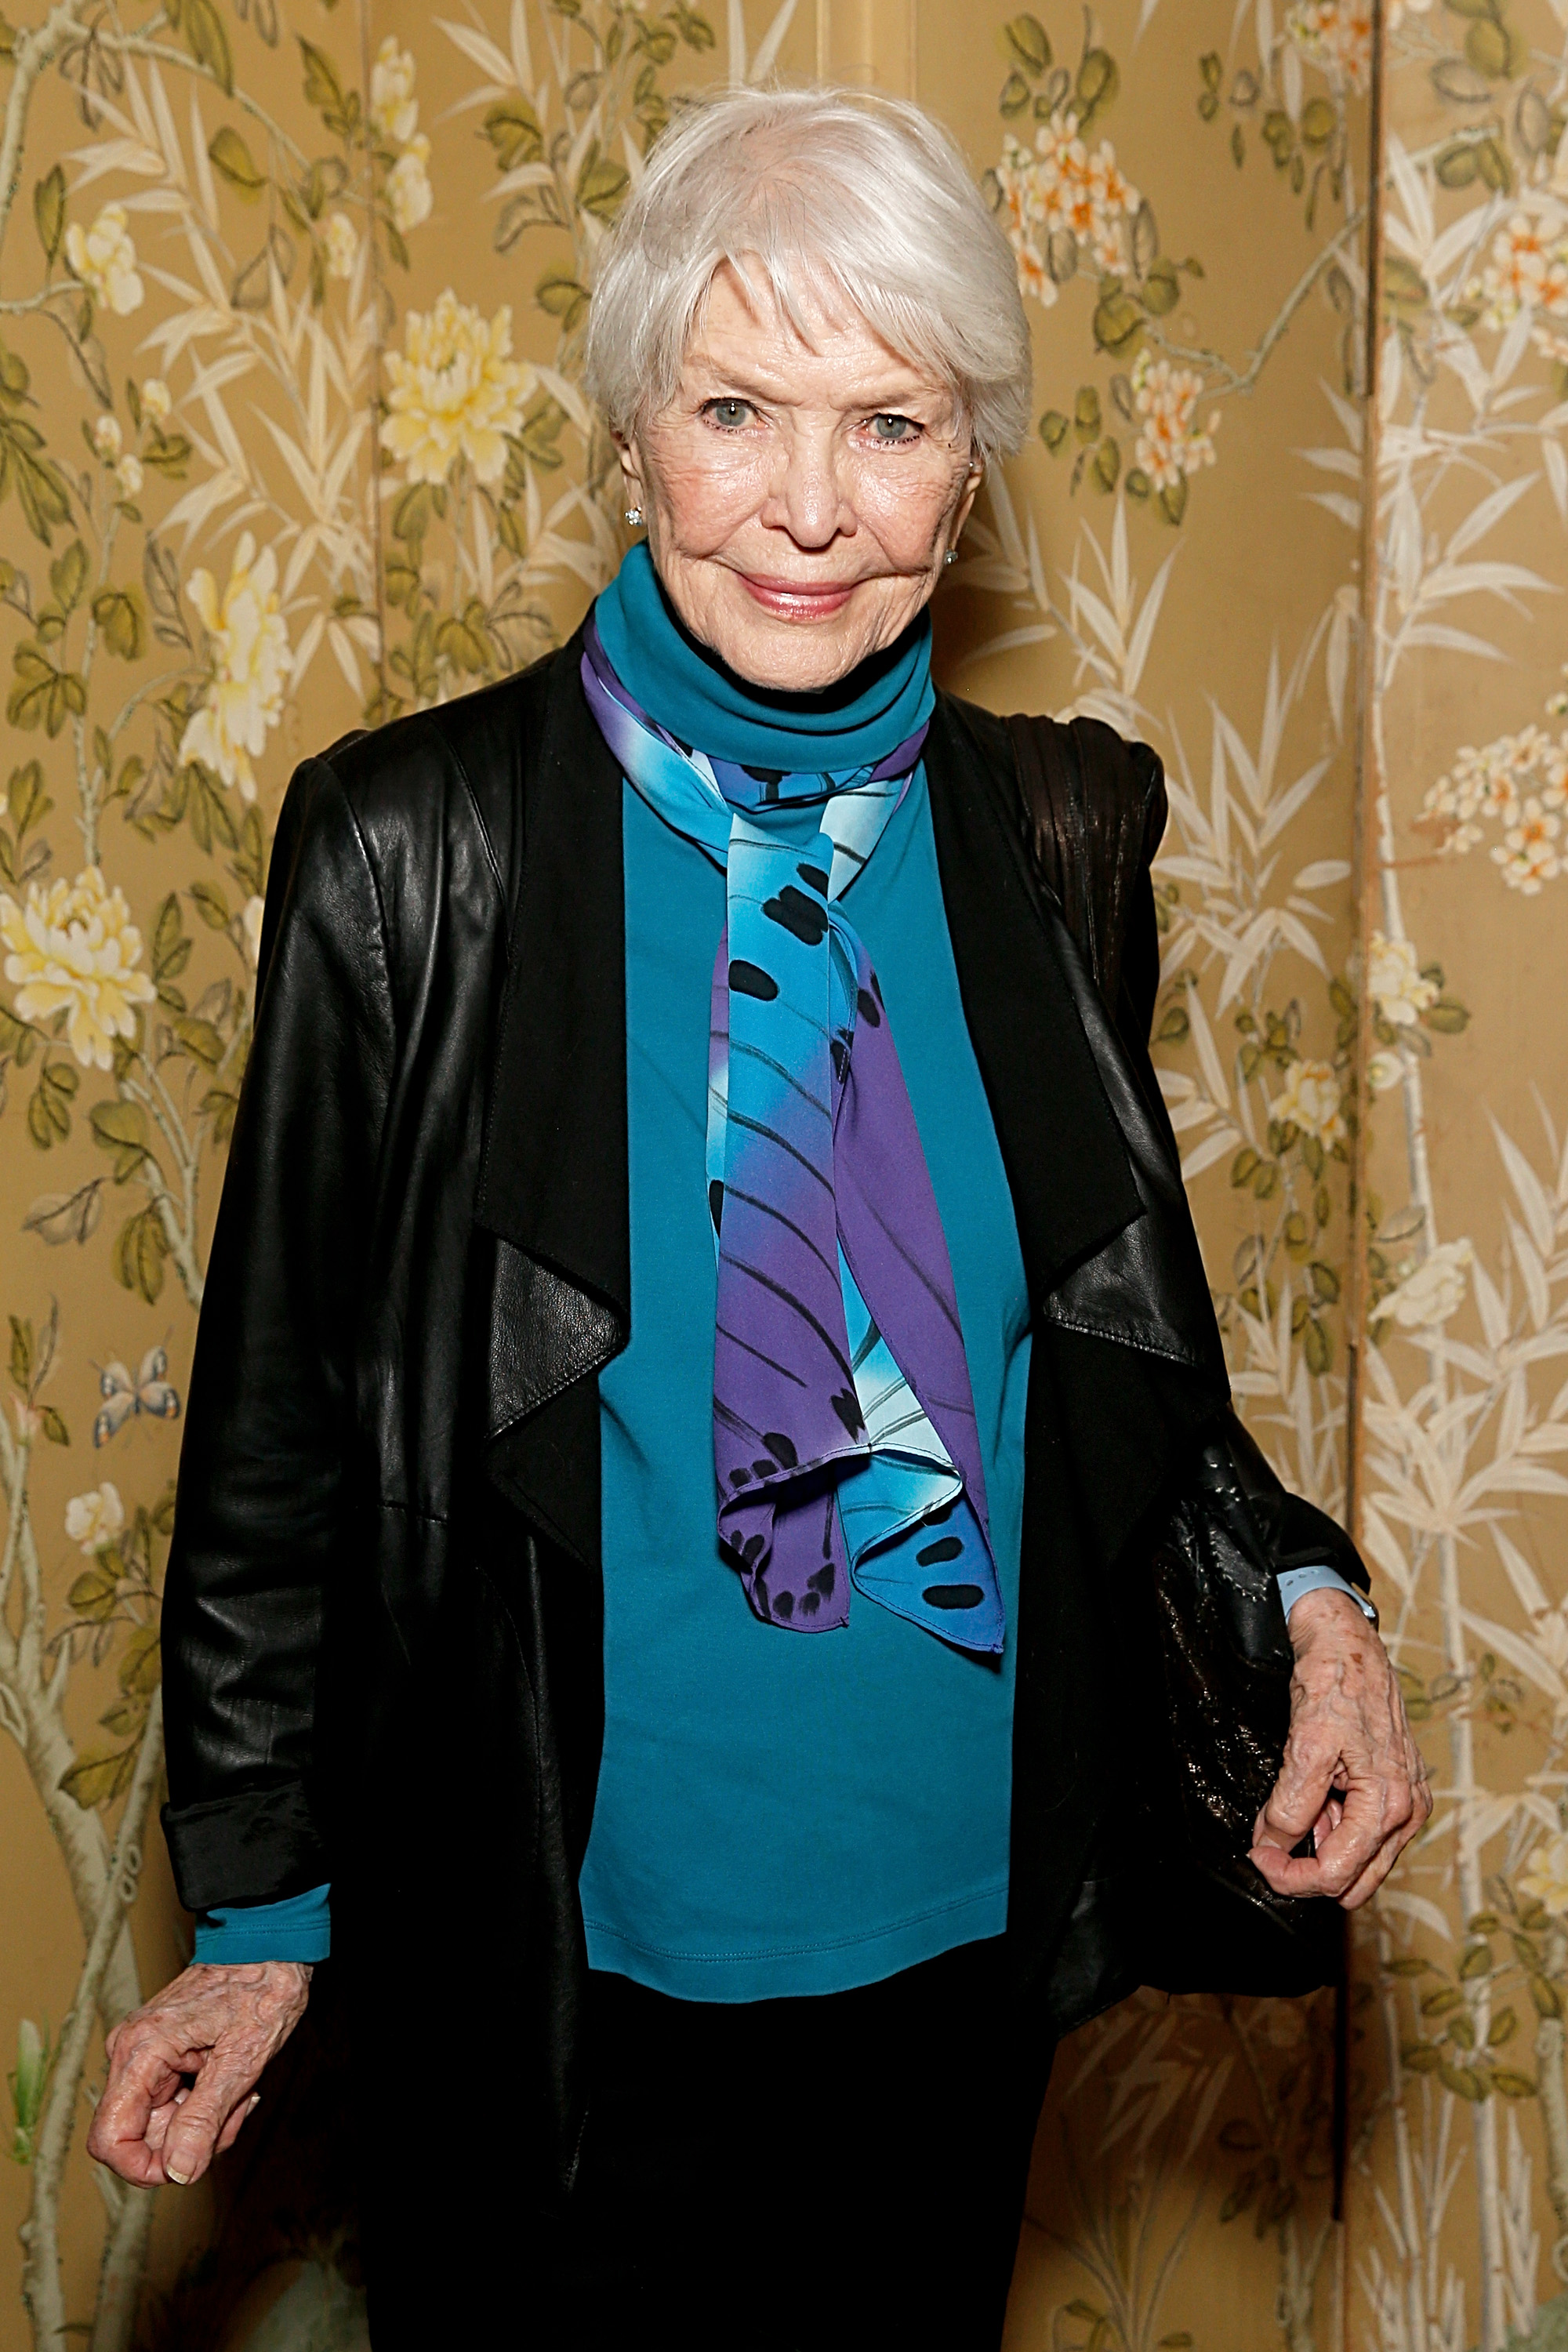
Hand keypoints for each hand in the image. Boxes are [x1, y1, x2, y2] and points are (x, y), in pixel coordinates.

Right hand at [87, 1960, 311, 2187]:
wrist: (269, 1946)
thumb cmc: (261, 1989)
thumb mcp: (241, 2059)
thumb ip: (205, 2119)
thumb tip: (178, 2172)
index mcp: (140, 2052)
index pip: (109, 2140)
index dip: (144, 2167)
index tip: (191, 2161)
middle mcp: (131, 2053)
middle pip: (140, 2137)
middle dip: (189, 2141)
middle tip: (235, 2110)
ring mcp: (144, 2055)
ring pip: (160, 2125)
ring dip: (203, 2123)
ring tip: (240, 2091)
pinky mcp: (160, 2055)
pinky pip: (172, 2104)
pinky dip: (203, 2105)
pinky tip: (232, 2082)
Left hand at [1250, 1587, 1430, 1909]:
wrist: (1349, 1646)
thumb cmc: (1334, 1685)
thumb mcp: (1305, 1746)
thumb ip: (1291, 1805)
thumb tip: (1273, 1845)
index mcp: (1390, 1804)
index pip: (1337, 1874)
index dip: (1290, 1876)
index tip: (1259, 1857)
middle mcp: (1407, 1812)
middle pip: (1353, 1881)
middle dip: (1306, 1870)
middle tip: (1270, 1843)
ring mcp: (1406, 1804)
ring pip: (1358, 1862)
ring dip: (1320, 1847)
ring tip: (1296, 1808)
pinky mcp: (1397, 1793)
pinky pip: (1364, 1835)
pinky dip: (1333, 1828)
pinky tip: (1317, 1800)